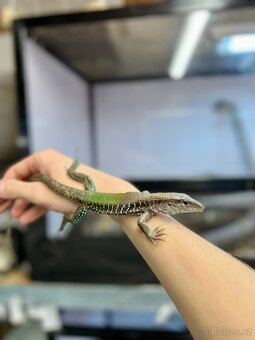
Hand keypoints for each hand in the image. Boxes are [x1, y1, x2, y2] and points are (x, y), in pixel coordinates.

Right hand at [0, 149, 136, 224]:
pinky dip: (38, 206)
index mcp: (42, 159)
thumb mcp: (41, 192)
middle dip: (13, 197)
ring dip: (25, 204)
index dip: (4, 187)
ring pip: (36, 189)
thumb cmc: (74, 191)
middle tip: (2, 211)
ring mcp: (58, 176)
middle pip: (25, 181)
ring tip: (16, 218)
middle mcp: (50, 164)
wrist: (104, 196)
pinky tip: (29, 219)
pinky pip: (47, 195)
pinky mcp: (66, 187)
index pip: (16, 171)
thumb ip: (17, 190)